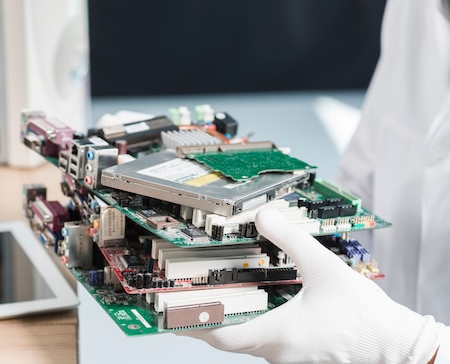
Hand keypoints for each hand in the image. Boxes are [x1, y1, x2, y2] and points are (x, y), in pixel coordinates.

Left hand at [178, 209, 444, 362]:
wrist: (396, 347)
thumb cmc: (365, 318)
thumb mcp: (325, 268)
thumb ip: (291, 238)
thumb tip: (264, 215)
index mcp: (279, 334)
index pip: (221, 334)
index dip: (191, 323)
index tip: (168, 312)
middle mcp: (277, 351)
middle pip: (227, 339)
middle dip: (202, 320)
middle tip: (182, 300)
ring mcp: (287, 356)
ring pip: (245, 341)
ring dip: (226, 321)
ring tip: (210, 298)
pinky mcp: (297, 354)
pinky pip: (263, 342)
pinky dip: (249, 324)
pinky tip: (251, 305)